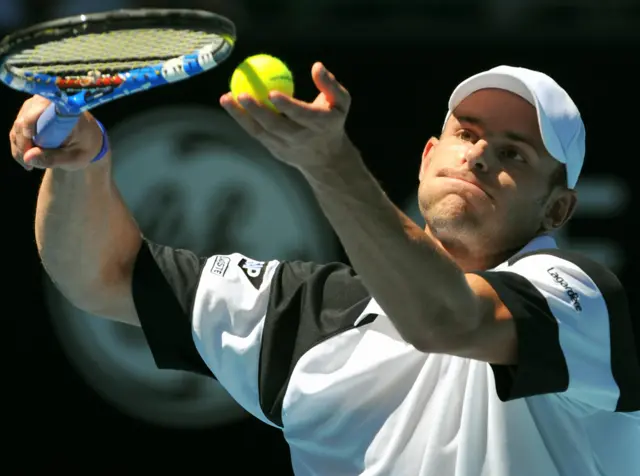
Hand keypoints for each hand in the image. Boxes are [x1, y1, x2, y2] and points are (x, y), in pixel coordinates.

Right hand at [9, 95, 104, 170]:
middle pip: (24, 120)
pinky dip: (19, 145)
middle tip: (30, 165)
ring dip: (20, 147)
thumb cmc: (85, 147)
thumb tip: (27, 158)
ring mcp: (36, 106)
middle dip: (24, 145)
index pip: (40, 110)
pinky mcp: (29, 112)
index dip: (29, 124)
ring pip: (18, 126)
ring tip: (30, 165)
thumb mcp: (74, 157)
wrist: (89, 139)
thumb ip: (53, 158)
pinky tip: (27, 159)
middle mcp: (48, 102)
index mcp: (65, 108)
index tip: (30, 147)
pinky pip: (17, 129)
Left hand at [220, 62, 351, 172]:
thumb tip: (317, 66)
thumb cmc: (332, 122)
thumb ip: (330, 85)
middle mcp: (301, 138)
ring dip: (241, 116)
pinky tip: (231, 104)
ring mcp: (285, 147)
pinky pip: (256, 133)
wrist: (326, 159)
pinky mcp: (274, 151)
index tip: (272, 93)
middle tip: (241, 93)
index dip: (287, 106)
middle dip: (257, 112)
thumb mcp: (341, 103)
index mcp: (320, 125)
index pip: (302, 115)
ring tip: (226, 98)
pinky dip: (242, 119)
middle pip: (276, 126)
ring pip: (260, 132)